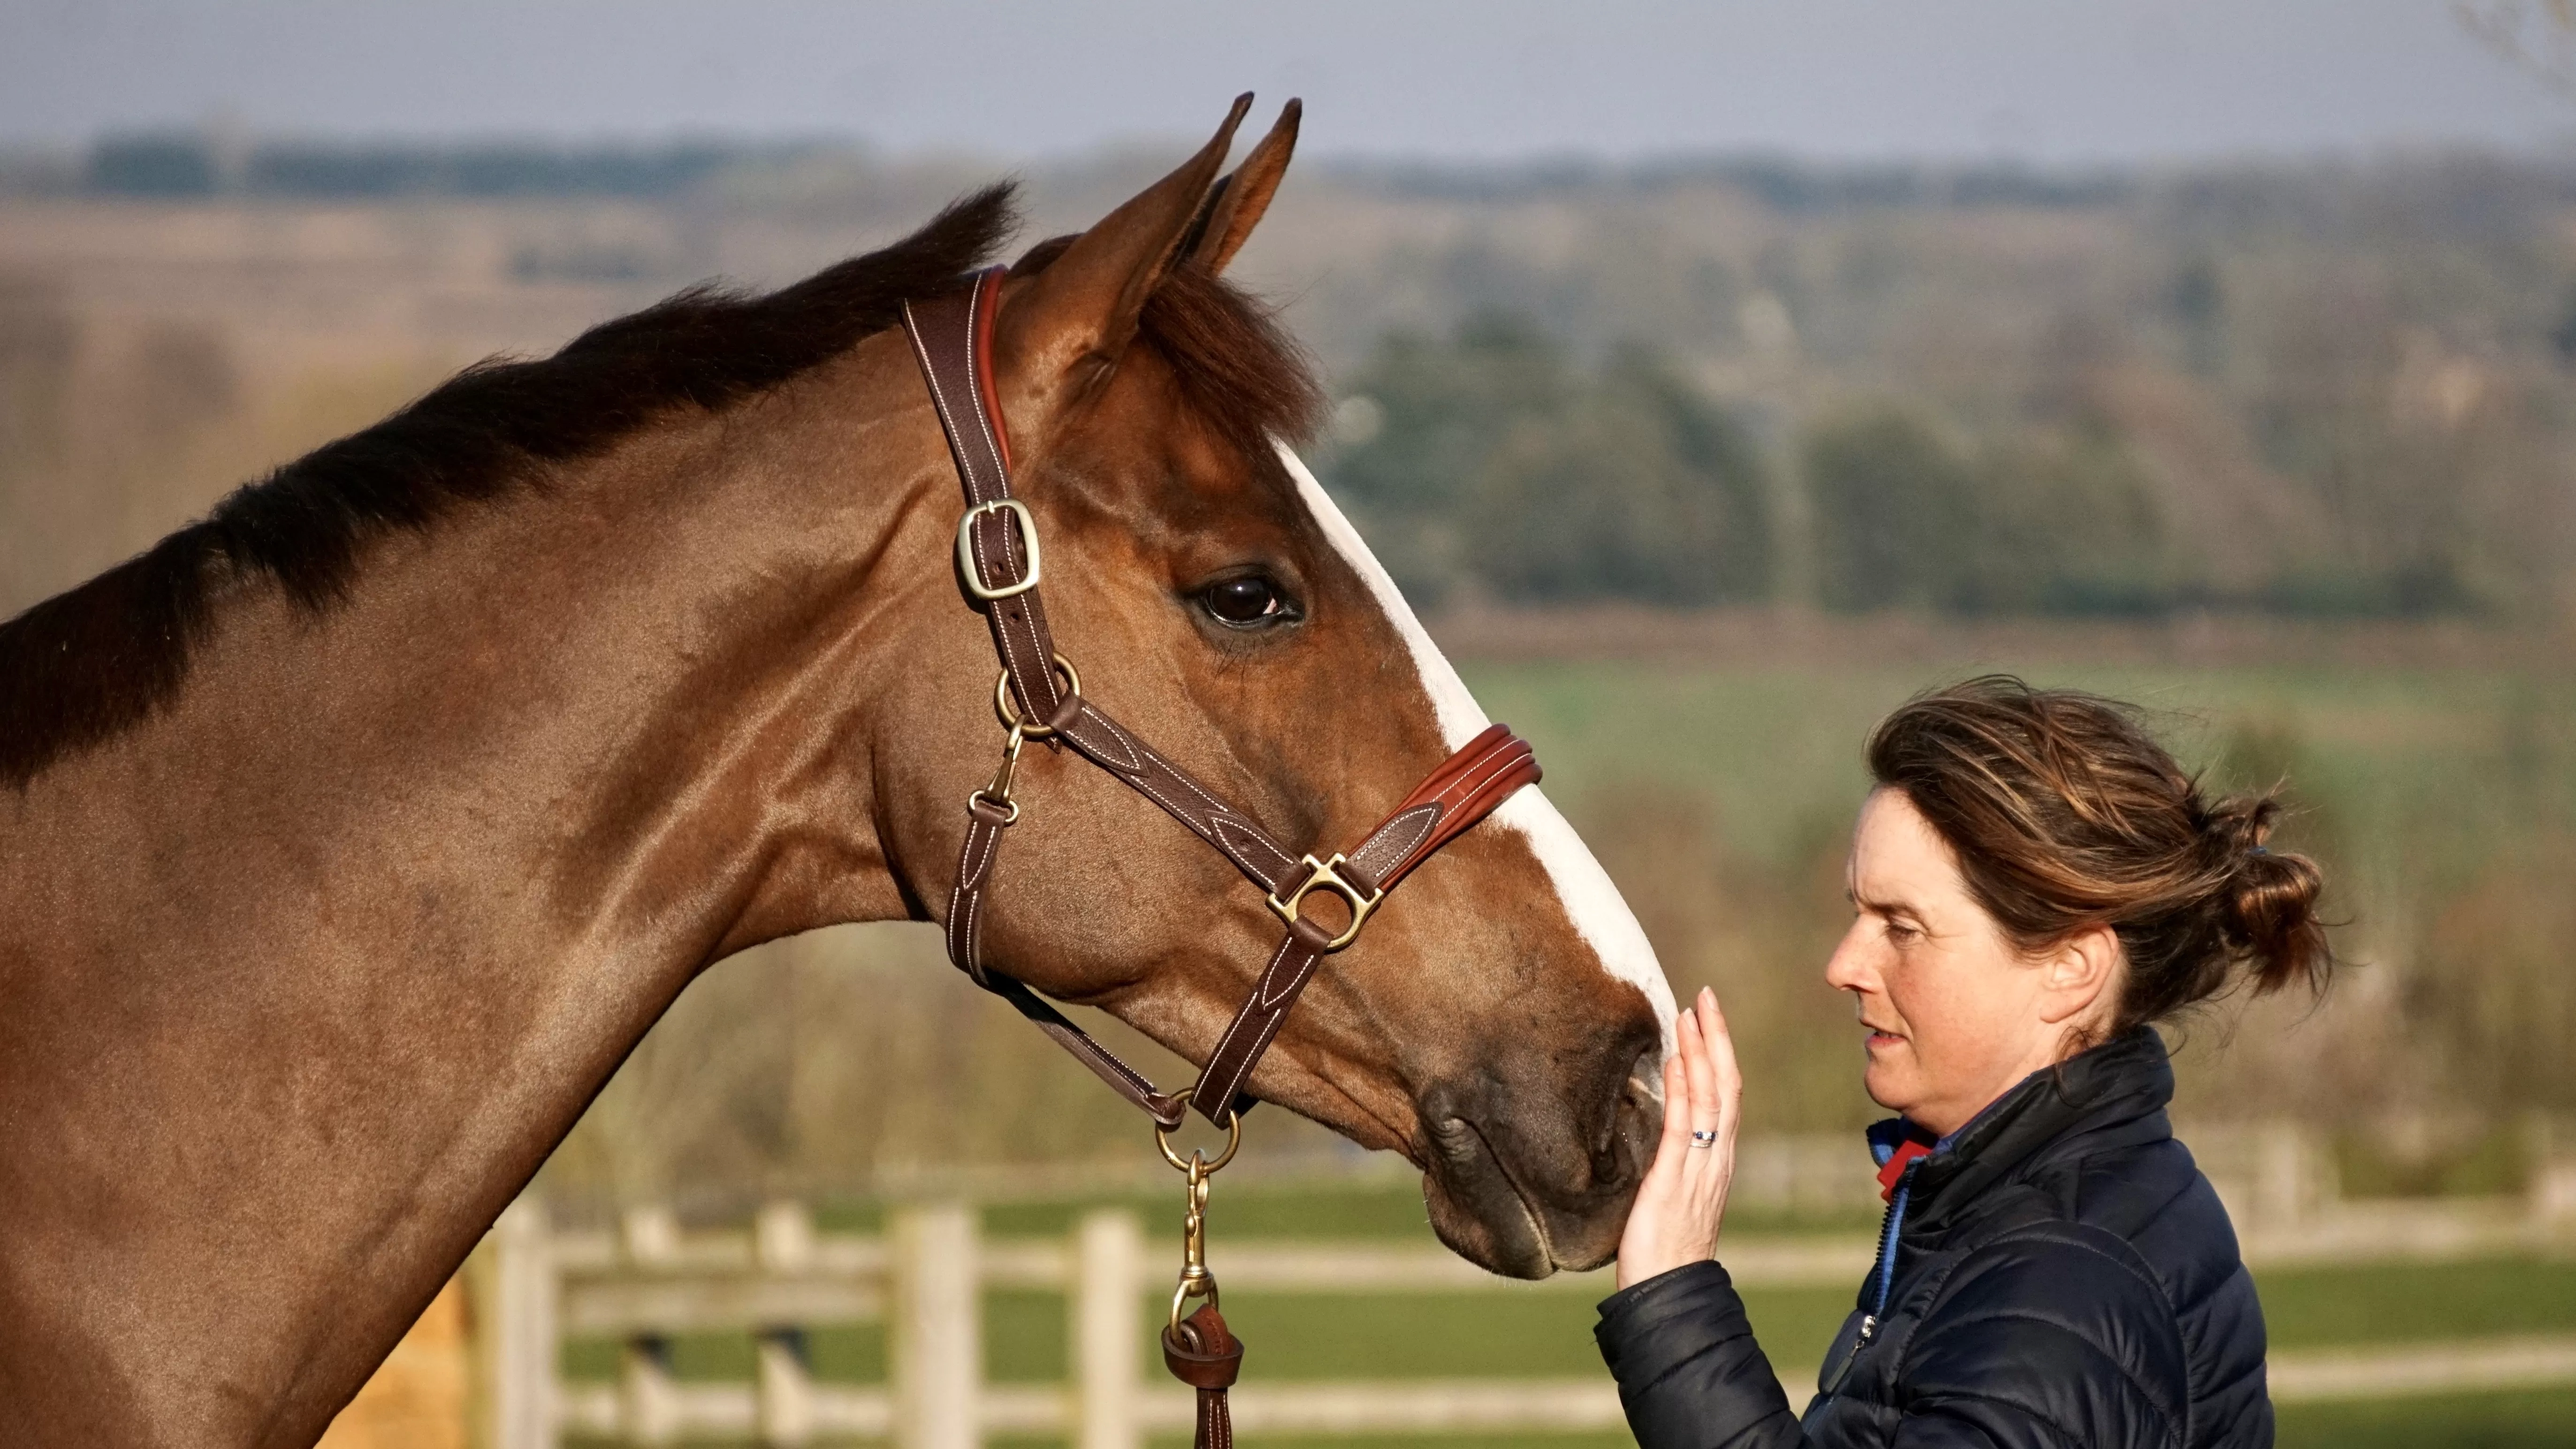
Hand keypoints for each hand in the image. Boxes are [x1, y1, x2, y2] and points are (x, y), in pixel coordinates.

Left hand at [1615, 986, 1743, 1289]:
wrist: (1670, 1293)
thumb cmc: (1665, 1247)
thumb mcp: (1674, 1192)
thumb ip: (1674, 1159)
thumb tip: (1663, 1124)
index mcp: (1715, 1160)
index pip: (1724, 1095)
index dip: (1718, 1053)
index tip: (1706, 1015)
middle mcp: (1714, 1159)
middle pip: (1725, 1086)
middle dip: (1716, 1039)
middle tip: (1705, 997)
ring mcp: (1698, 1169)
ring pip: (1709, 1099)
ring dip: (1700, 1053)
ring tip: (1690, 1013)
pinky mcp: (1673, 1182)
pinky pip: (1681, 1128)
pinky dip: (1681, 1091)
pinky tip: (1675, 1062)